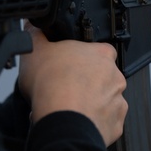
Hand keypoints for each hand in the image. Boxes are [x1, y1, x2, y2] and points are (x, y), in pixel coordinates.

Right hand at [17, 25, 127, 145]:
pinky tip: (77, 121)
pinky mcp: (115, 124)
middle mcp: (115, 76)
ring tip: (69, 107)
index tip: (70, 66)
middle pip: (103, 77)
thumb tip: (33, 25)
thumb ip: (36, 34)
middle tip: (65, 89)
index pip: (100, 50)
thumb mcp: (34, 50)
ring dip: (91, 104)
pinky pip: (106, 122)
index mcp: (101, 54)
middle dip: (88, 83)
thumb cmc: (51, 85)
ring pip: (105, 100)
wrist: (61, 121)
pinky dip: (94, 123)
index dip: (83, 58)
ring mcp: (117, 101)